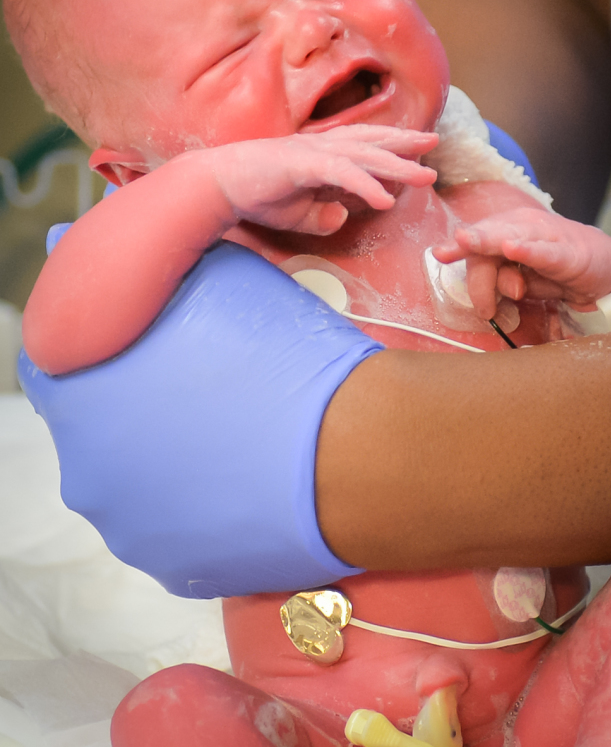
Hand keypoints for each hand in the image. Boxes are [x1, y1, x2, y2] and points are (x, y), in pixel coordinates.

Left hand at [19, 242, 380, 596]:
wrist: (351, 445)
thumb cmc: (280, 354)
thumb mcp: (206, 278)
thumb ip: (139, 274)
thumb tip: (74, 244)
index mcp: (79, 399)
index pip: (54, 371)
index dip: (100, 353)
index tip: (138, 351)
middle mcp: (87, 474)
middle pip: (98, 433)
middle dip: (138, 410)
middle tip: (201, 391)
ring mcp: (131, 530)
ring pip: (138, 485)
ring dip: (169, 463)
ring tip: (230, 438)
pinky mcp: (176, 571)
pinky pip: (176, 527)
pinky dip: (200, 506)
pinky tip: (241, 480)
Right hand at [205, 125, 437, 234]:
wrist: (216, 185)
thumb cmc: (254, 194)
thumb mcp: (296, 213)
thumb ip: (321, 215)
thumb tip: (342, 216)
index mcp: (321, 153)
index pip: (365, 144)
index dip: (394, 143)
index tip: (421, 146)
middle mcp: (321, 147)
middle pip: (372, 142)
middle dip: (405, 143)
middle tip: (435, 142)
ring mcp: (312, 153)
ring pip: (365, 156)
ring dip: (397, 166)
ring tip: (425, 176)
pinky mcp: (302, 165)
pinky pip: (341, 174)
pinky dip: (366, 185)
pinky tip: (385, 199)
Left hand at [433, 207, 610, 319]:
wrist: (608, 269)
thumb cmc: (558, 271)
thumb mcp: (525, 281)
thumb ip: (502, 284)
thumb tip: (489, 300)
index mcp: (509, 233)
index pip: (479, 241)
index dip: (459, 248)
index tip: (439, 254)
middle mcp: (524, 229)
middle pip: (489, 238)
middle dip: (469, 244)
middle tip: (446, 252)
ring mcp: (547, 237)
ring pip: (511, 236)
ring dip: (487, 239)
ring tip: (466, 240)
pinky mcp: (569, 253)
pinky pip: (545, 252)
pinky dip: (528, 250)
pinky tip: (513, 248)